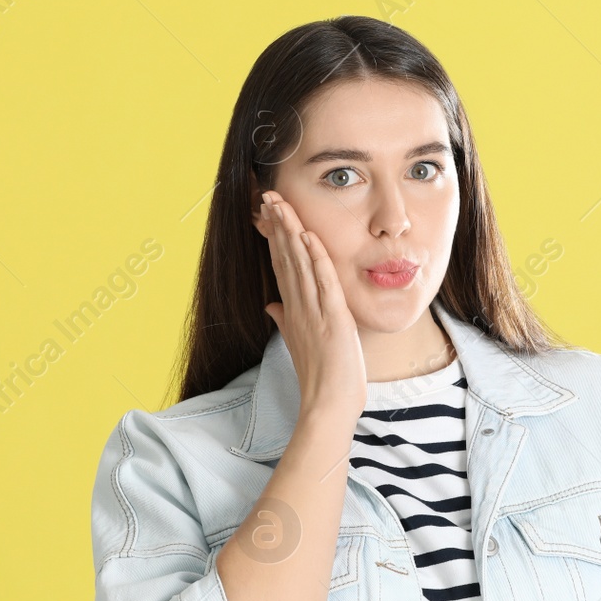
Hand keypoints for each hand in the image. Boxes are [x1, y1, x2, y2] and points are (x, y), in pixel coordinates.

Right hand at [259, 191, 366, 421]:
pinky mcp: (332, 319)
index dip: (274, 237)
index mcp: (293, 310)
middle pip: (285, 258)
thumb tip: (272, 307)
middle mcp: (299, 307)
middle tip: (267, 196)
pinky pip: (323, 283)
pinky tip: (309, 236)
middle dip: (277, 225)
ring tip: (281, 204)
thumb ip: (285, 321)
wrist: (328, 404)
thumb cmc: (319, 377)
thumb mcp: (298, 343)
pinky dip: (316, 259)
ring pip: (299, 264)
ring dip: (291, 232)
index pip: (281, 265)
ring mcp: (314, 312)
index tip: (267, 213)